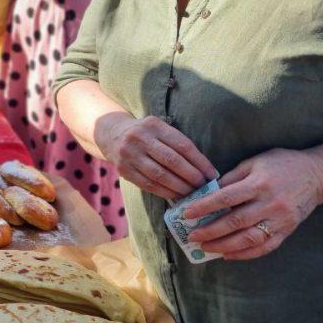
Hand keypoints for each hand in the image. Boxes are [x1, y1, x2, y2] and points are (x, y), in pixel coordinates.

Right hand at [94, 113, 217, 199]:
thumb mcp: (159, 129)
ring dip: (180, 187)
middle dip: (191, 176)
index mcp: (153, 125)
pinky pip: (148, 184)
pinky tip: (177, 196)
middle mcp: (139, 138)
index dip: (200, 162)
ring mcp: (129, 154)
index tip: (212, 174)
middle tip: (204, 186)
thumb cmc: (145, 134)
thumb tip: (204, 169)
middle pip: (172, 160)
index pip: (182, 145)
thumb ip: (177, 143)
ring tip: (193, 194)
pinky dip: (165, 192)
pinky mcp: (124, 170)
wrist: (111, 134)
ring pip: (160, 175)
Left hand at [181, 148, 322, 259]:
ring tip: (205, 248)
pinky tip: (228, 255)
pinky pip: (265, 247)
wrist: (317, 175)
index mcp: (259, 183)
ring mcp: (280, 220)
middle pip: (236, 222)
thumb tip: (207, 193)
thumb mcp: (254, 163)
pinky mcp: (287, 231)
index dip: (204, 207)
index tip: (186, 213)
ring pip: (249, 239)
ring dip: (224, 246)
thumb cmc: (281, 164)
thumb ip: (231, 178)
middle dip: (210, 231)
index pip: (226, 198)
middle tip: (192, 236)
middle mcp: (270, 204)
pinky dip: (245, 254)